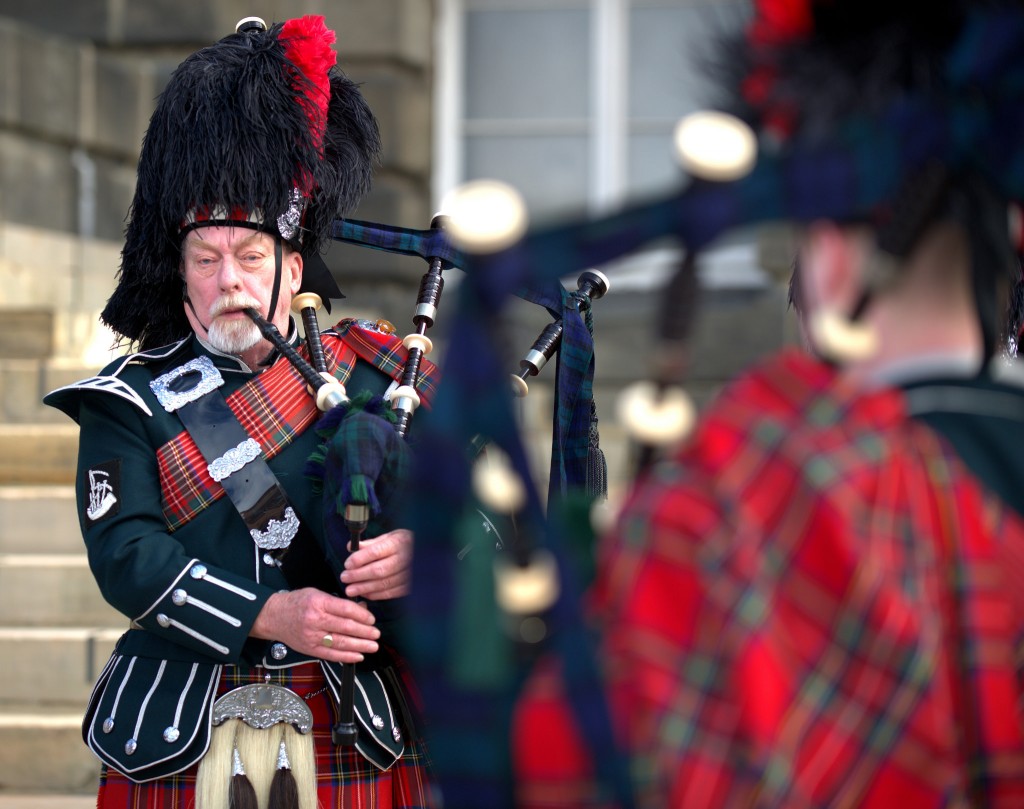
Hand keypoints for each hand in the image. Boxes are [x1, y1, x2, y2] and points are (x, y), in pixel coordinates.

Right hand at [250, 587, 379, 662]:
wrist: (273, 617)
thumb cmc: (297, 603)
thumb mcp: (317, 594)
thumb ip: (338, 602)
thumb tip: (361, 608)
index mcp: (318, 603)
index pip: (345, 609)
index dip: (362, 615)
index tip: (371, 619)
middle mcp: (315, 620)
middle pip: (346, 627)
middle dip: (365, 632)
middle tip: (376, 634)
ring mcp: (312, 637)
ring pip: (340, 643)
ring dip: (360, 646)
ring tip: (373, 646)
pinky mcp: (310, 649)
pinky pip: (331, 655)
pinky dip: (346, 656)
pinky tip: (358, 656)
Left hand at [340, 528, 412, 599]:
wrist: (427, 552)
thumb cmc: (403, 543)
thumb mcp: (389, 536)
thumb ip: (370, 543)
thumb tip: (351, 547)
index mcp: (399, 542)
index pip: (376, 551)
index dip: (360, 559)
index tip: (347, 564)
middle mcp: (406, 558)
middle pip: (379, 570)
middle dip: (359, 576)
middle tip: (344, 578)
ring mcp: (410, 573)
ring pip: (384, 583)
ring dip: (365, 588)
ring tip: (350, 590)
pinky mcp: (411, 585)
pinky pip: (392, 592)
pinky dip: (376, 595)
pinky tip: (365, 594)